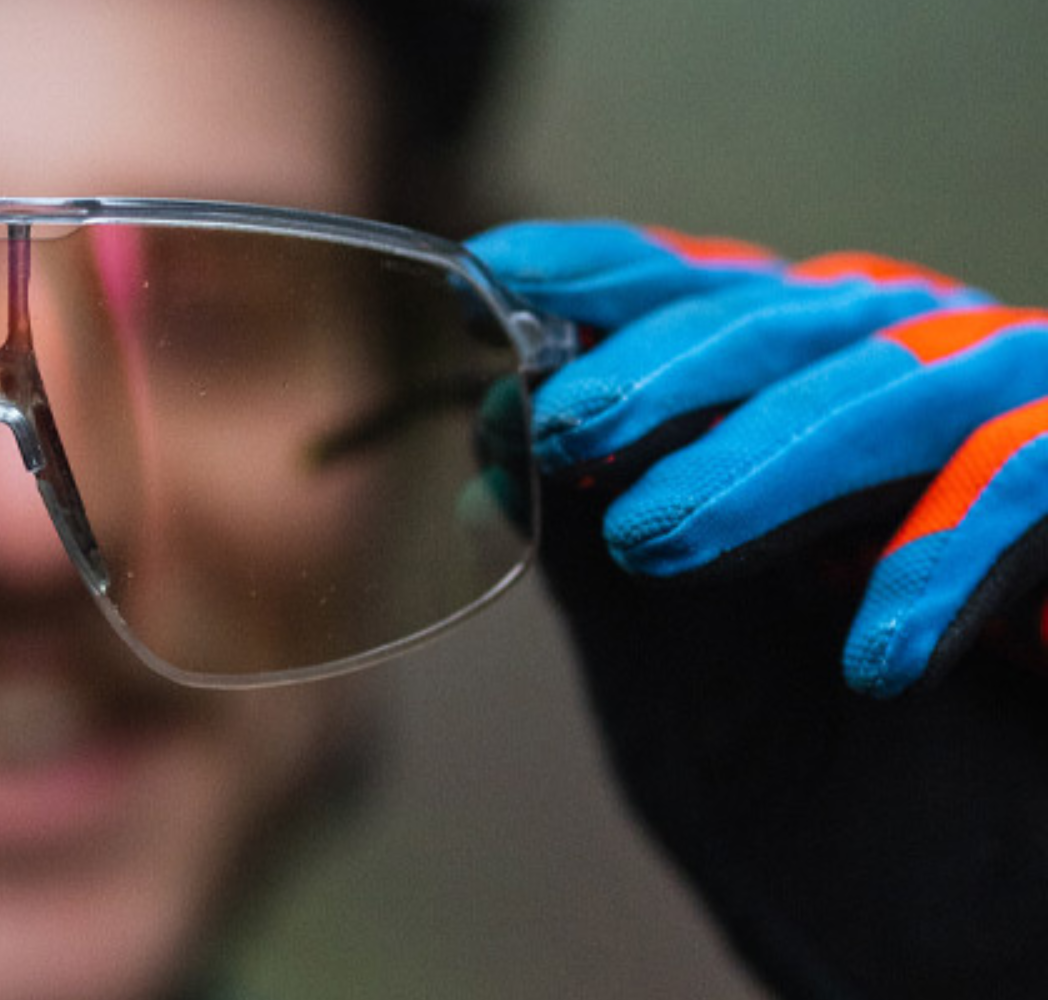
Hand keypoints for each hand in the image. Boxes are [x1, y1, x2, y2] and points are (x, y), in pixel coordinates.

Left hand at [469, 220, 1047, 996]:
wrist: (978, 972)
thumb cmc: (840, 842)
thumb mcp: (678, 692)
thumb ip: (601, 560)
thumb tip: (498, 422)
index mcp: (821, 439)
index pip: (723, 314)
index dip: (620, 283)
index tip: (502, 277)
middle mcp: (937, 422)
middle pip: (811, 323)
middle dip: (678, 371)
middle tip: (567, 427)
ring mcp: (1035, 460)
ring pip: (915, 380)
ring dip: (777, 457)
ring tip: (657, 545)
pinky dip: (958, 553)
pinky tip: (871, 657)